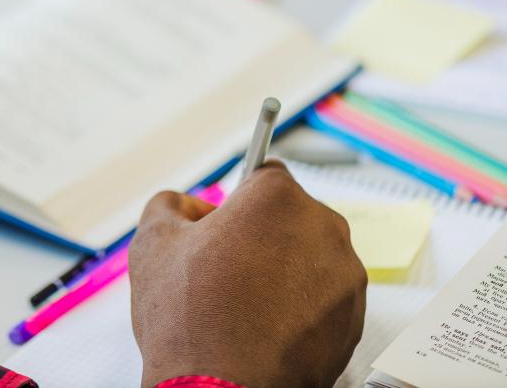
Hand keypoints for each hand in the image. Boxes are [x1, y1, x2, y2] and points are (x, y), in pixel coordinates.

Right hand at [129, 161, 366, 387]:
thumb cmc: (191, 321)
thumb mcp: (152, 244)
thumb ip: (170, 204)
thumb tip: (188, 207)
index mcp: (278, 198)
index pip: (263, 176)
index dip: (237, 200)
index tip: (223, 224)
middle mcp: (323, 228)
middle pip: (290, 218)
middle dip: (262, 237)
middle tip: (225, 272)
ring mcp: (345, 276)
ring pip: (309, 259)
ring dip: (284, 273)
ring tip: (244, 308)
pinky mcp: (355, 319)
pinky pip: (324, 299)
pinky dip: (301, 309)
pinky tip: (266, 329)